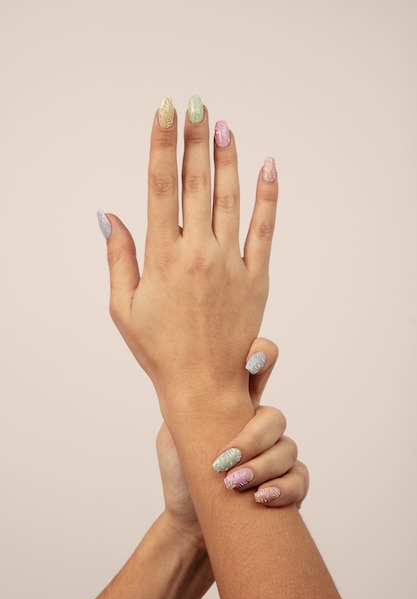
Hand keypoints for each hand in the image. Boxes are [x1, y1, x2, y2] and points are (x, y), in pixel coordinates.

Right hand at [99, 97, 277, 411]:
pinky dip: (267, 197)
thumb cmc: (159, 349)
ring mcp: (231, 264)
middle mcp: (198, 253)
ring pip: (230, 198)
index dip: (161, 145)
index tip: (164, 112)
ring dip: (227, 158)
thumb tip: (108, 215)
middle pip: (196, 183)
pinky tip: (268, 167)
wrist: (203, 385)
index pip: (160, 187)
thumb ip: (119, 257)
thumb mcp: (124, 307)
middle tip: (194, 103)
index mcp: (163, 258)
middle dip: (194, 139)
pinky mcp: (257, 278)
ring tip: (222, 125)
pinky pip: (264, 228)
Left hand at [156, 338, 308, 546]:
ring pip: (288, 449)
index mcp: (236, 403)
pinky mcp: (288, 485)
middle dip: (254, 438)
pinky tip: (261, 498)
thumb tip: (189, 376)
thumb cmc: (181, 474)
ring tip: (234, 484)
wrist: (189, 523)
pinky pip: (300, 479)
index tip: (250, 361)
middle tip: (226, 459)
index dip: (262, 356)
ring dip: (263, 467)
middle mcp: (259, 425)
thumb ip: (185, 404)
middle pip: (275, 417)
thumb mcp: (173, 433)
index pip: (259, 370)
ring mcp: (276, 454)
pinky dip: (284, 489)